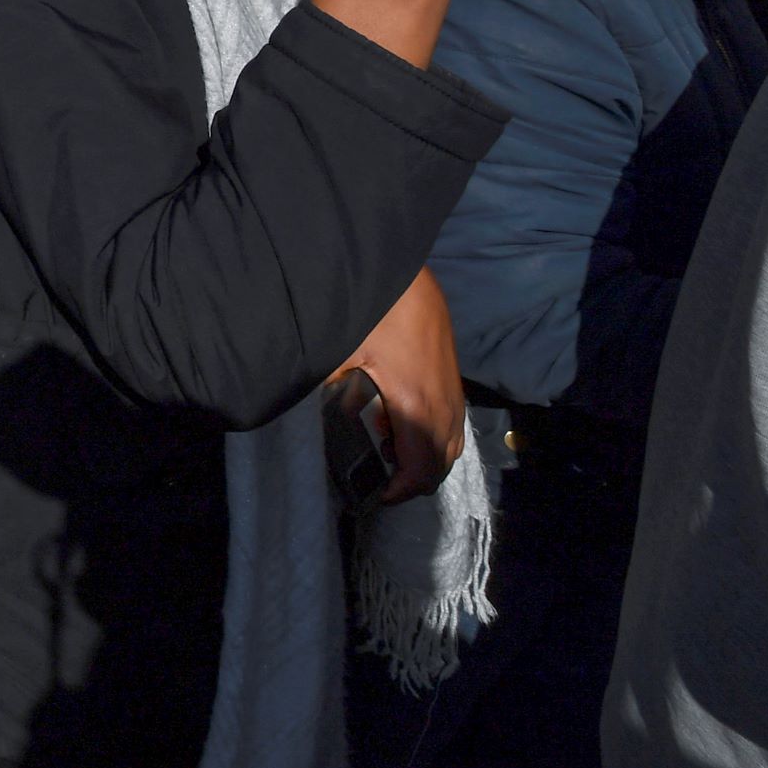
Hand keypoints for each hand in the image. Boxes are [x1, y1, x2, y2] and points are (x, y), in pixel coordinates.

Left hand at [337, 270, 464, 505]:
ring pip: (451, 444)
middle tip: (379, 480)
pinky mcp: (453, 377)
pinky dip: (434, 437)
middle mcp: (443, 406)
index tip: (374, 494)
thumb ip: (330, 392)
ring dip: (427, 459)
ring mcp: (453, 391)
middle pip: (441, 463)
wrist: (403, 272)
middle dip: (414, 480)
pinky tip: (403, 426)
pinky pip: (452, 423)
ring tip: (390, 457)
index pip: (419, 470)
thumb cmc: (371, 311)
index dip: (399, 491)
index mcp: (415, 406)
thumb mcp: (339, 355)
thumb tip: (314, 419)